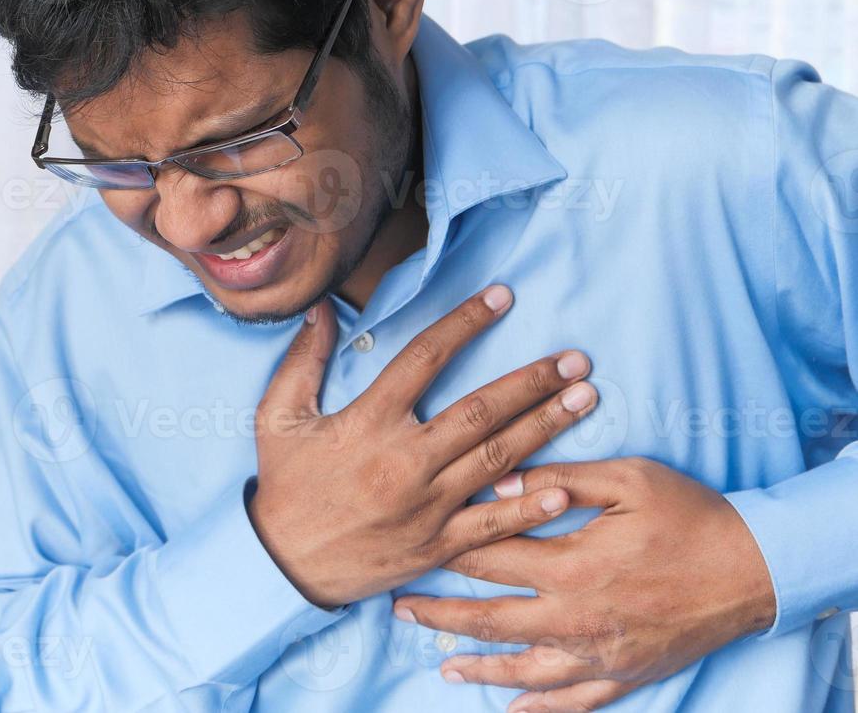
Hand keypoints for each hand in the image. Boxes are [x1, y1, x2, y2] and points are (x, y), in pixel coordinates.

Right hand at [247, 285, 599, 607]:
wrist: (282, 565)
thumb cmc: (284, 486)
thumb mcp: (277, 417)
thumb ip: (302, 361)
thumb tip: (323, 308)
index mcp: (368, 423)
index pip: (425, 359)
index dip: (465, 322)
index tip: (502, 296)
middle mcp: (404, 461)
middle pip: (481, 410)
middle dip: (533, 381)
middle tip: (575, 360)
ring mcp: (426, 506)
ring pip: (497, 459)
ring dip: (546, 426)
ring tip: (584, 400)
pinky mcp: (436, 545)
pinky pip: (493, 525)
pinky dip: (530, 507)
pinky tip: (566, 487)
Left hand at [394, 457, 777, 711]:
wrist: (757, 569)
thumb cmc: (692, 515)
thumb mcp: (629, 478)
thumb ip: (564, 478)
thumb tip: (505, 480)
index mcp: (571, 564)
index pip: (489, 557)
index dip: (446, 548)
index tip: (412, 543)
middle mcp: (576, 616)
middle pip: (490, 618)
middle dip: (440, 615)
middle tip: (400, 609)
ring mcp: (600, 652)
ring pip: (524, 668)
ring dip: (479, 668)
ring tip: (443, 666)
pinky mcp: (625, 673)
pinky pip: (574, 700)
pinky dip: (540, 708)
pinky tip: (512, 710)